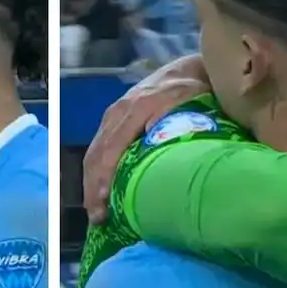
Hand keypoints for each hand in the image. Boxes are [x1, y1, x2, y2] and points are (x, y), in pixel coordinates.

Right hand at [81, 54, 209, 222]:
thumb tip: (156, 147)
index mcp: (137, 107)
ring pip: (94, 152)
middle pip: (98, 153)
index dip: (106, 175)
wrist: (187, 70)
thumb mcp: (191, 101)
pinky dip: (95, 173)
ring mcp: (113, 115)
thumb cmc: (194, 91)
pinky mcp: (113, 120)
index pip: (113, 146)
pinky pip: (98, 148)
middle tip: (98, 217)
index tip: (105, 202)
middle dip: (94, 187)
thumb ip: (177, 120)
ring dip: (91, 184)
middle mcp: (119, 111)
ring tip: (95, 213)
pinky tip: (99, 194)